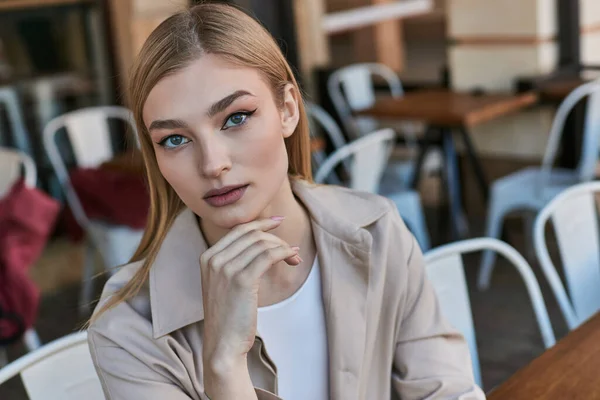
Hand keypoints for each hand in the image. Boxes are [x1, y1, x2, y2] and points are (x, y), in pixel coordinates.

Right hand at [200, 217, 299, 375]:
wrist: (222, 346)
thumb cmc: (229, 317)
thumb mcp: (224, 284)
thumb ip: (235, 262)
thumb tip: (263, 242)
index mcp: (207, 257)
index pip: (239, 230)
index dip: (261, 223)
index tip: (278, 222)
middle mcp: (214, 259)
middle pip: (252, 234)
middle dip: (276, 238)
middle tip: (292, 250)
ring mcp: (226, 269)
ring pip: (262, 244)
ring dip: (284, 248)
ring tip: (295, 258)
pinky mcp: (242, 280)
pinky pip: (268, 255)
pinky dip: (284, 253)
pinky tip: (292, 259)